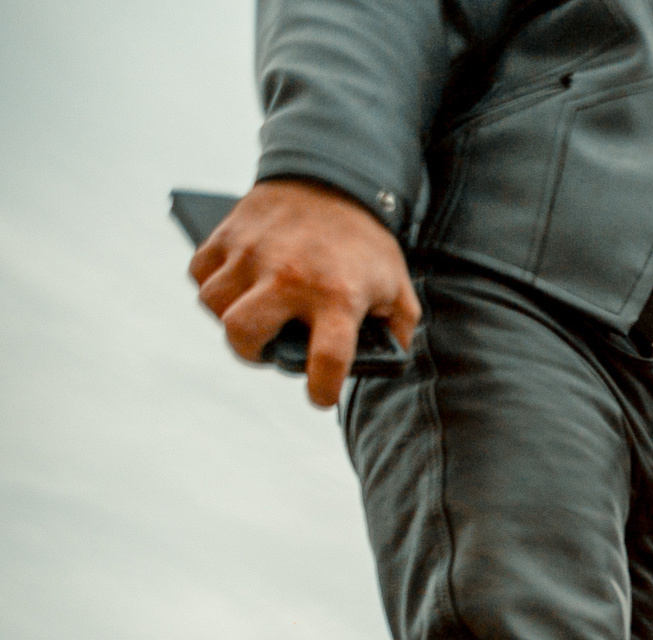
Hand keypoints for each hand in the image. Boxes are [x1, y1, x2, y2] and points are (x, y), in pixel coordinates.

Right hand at [187, 178, 419, 408]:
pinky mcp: (226, 235)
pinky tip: (239, 286)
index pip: (327, 359)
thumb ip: (396, 329)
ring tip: (257, 313)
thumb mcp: (397, 286)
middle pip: (242, 334)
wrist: (330, 177)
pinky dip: (213, 286)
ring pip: (214, 305)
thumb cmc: (364, 242)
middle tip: (269, 349)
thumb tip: (385, 360)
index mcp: (337, 295)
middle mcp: (289, 275)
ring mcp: (252, 253)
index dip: (322, 388)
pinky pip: (200, 275)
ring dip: (230, 318)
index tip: (319, 396)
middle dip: (251, 354)